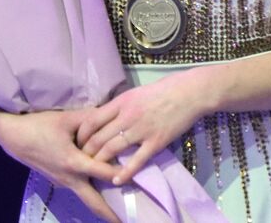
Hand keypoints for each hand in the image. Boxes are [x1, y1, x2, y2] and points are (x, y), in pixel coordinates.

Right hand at [0, 109, 120, 222]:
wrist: (12, 134)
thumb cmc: (40, 125)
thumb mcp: (68, 119)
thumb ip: (93, 119)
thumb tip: (113, 117)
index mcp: (74, 163)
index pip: (105, 173)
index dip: (123, 176)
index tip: (140, 181)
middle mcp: (69, 178)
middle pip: (94, 202)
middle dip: (111, 214)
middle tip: (127, 221)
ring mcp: (62, 182)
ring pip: (87, 198)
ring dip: (103, 205)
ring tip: (122, 209)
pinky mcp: (58, 179)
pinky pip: (79, 189)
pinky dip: (93, 193)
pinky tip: (104, 190)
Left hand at [78, 68, 214, 185]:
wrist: (191, 92)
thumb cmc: (166, 89)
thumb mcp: (137, 92)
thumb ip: (121, 106)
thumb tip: (106, 118)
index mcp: (122, 101)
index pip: (91, 121)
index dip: (82, 135)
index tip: (79, 143)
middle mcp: (128, 116)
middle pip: (99, 138)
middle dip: (87, 152)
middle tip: (83, 161)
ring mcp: (142, 130)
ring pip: (112, 150)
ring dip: (101, 163)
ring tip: (95, 170)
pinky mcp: (156, 142)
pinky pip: (137, 160)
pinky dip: (125, 173)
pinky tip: (118, 181)